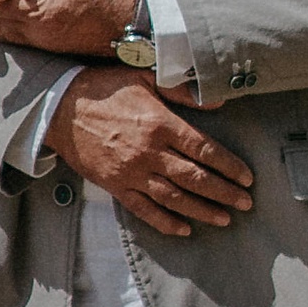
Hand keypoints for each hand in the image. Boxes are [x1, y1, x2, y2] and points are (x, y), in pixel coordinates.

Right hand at [47, 68, 253, 238]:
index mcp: (160, 124)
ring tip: (224, 219)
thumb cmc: (106, 88)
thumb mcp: (144, 77)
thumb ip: (181, 91)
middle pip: (195, 178)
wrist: (60, 108)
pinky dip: (165, 222)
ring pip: (174, 198)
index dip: (229, 166)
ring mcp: (131, 172)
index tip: (247, 177)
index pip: (204, 149)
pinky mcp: (115, 186)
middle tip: (246, 203)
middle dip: (224, 193)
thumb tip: (216, 104)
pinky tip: (184, 229)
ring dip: (202, 211)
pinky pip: (144, 210)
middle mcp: (149, 152)